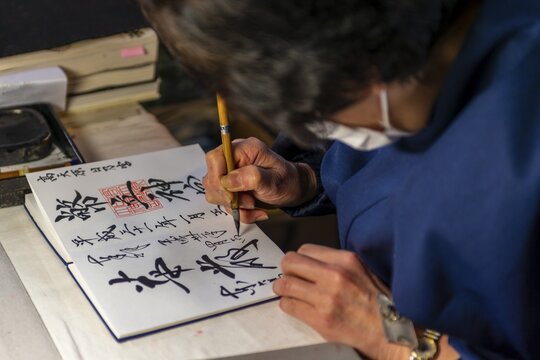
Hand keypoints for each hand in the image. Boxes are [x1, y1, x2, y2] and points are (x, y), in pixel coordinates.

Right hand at [203, 137, 317, 222]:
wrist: (292, 188)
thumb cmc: (287, 180)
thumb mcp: (275, 180)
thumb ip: (253, 177)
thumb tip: (228, 180)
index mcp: (245, 148)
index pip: (215, 158)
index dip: (218, 178)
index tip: (233, 195)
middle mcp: (233, 157)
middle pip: (211, 177)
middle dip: (228, 196)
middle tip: (250, 202)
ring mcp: (229, 172)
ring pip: (214, 191)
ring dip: (233, 205)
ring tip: (253, 206)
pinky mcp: (228, 185)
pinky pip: (222, 201)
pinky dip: (237, 211)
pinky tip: (253, 210)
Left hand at [272, 244, 408, 358]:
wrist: (389, 332)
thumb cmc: (377, 301)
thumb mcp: (362, 269)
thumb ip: (337, 262)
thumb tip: (310, 261)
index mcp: (345, 260)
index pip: (305, 249)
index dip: (300, 258)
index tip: (300, 266)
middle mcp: (334, 275)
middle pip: (291, 262)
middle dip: (287, 269)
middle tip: (289, 276)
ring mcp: (326, 298)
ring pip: (285, 284)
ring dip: (282, 287)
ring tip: (286, 291)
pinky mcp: (320, 319)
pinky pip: (289, 305)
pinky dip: (287, 304)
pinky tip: (294, 305)